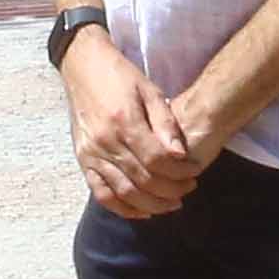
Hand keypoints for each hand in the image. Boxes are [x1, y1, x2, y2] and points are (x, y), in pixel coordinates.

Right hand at [61, 30, 202, 219]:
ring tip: (172, 204)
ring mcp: (91, 154)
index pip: (156, 160)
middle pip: (142, 180)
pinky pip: (101, 193)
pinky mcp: (83, 160)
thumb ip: (166, 124)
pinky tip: (142, 211)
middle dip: (171, 190)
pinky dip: (122, 208)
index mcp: (124, 122)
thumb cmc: (120, 76)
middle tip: (189, 188)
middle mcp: (105, 142)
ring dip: (151, 204)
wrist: (83, 66)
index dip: (179, 172)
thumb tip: (180, 155)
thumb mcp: (149, 91)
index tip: (195, 172)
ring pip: (123, 192)